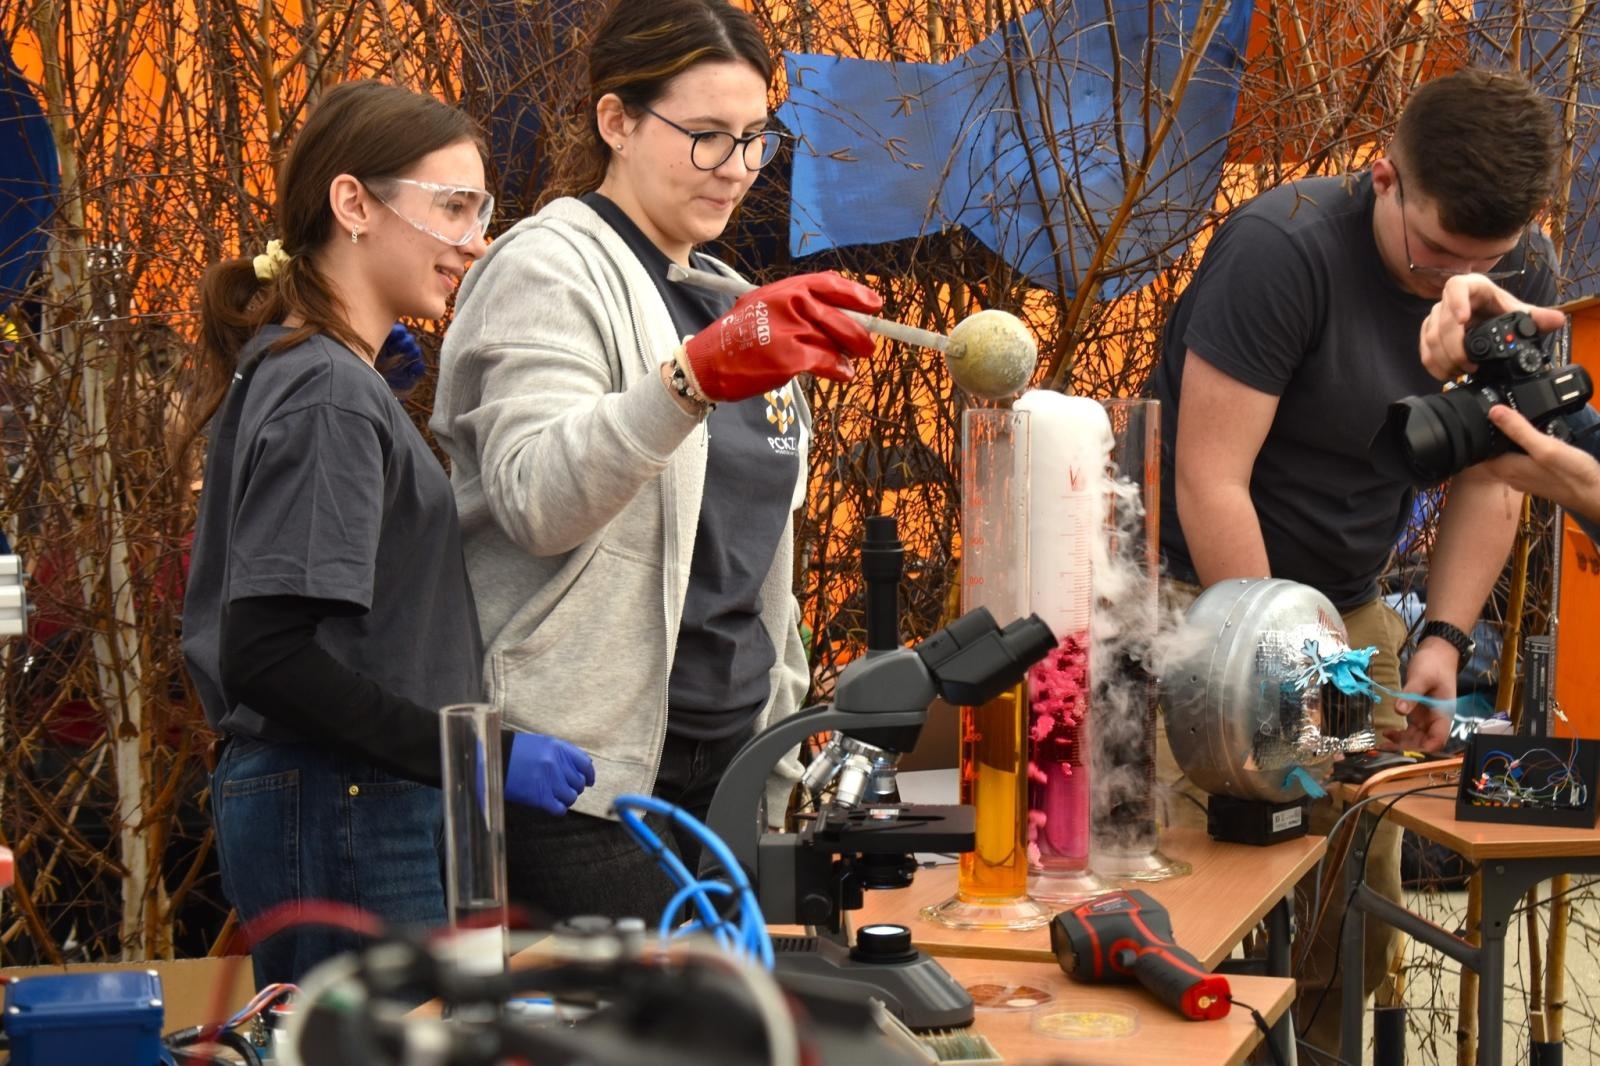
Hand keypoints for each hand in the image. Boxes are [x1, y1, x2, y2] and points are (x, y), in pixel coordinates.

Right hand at [506, 733, 594, 814]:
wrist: (492, 762)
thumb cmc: (516, 752)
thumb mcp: (541, 744)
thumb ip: (562, 753)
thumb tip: (583, 767)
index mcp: (558, 747)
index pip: (585, 763)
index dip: (589, 774)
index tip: (589, 781)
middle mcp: (556, 763)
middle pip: (579, 782)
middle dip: (574, 787)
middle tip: (563, 788)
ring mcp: (549, 780)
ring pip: (571, 796)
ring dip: (565, 798)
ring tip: (555, 796)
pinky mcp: (540, 797)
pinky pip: (560, 808)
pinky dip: (558, 808)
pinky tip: (550, 804)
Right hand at [680, 271, 881, 401]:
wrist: (707, 363)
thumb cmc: (736, 338)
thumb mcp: (761, 306)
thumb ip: (794, 304)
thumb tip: (835, 313)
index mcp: (783, 289)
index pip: (828, 283)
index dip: (856, 294)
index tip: (874, 304)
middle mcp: (789, 304)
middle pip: (839, 316)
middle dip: (859, 333)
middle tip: (868, 346)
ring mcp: (791, 330)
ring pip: (835, 341)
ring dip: (847, 355)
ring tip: (849, 364)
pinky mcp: (790, 357)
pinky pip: (828, 362)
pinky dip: (839, 370)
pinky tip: (842, 374)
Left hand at [1384, 640, 1457, 752]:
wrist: (1437, 653)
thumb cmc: (1433, 664)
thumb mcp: (1422, 677)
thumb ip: (1411, 694)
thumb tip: (1399, 711)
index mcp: (1443, 714)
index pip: (1438, 740)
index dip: (1425, 749)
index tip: (1407, 753)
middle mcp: (1436, 720)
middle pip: (1424, 743)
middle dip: (1407, 750)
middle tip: (1386, 750)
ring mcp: (1427, 718)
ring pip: (1416, 739)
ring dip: (1401, 744)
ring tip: (1382, 746)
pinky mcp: (1418, 714)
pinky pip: (1410, 730)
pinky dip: (1399, 735)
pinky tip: (1386, 733)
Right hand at [1419, 274, 1564, 380]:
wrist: (1485, 317)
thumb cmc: (1498, 310)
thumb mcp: (1517, 312)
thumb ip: (1535, 317)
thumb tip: (1556, 320)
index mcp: (1472, 288)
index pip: (1457, 287)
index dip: (1456, 302)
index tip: (1463, 319)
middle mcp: (1449, 300)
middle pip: (1442, 322)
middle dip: (1454, 348)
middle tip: (1469, 365)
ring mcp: (1436, 317)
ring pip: (1430, 338)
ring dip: (1444, 359)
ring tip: (1461, 372)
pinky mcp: (1429, 333)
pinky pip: (1424, 349)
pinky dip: (1434, 365)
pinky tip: (1447, 374)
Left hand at [1477, 405, 1599, 518]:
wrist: (1594, 493)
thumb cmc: (1572, 474)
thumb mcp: (1545, 446)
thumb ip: (1519, 430)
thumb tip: (1493, 411)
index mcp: (1505, 468)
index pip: (1475, 453)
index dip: (1472, 436)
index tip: (1470, 420)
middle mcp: (1509, 475)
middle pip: (1487, 454)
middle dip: (1486, 437)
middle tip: (1487, 417)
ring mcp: (1522, 477)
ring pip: (1502, 457)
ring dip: (1502, 442)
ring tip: (1506, 423)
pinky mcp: (1534, 476)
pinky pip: (1518, 460)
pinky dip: (1518, 448)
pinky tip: (1528, 439)